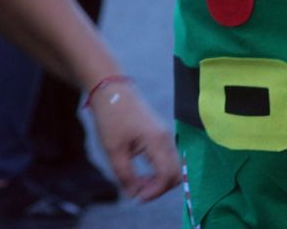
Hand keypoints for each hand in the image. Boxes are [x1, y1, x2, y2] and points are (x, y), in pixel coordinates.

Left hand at [87, 78, 183, 200]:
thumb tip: (134, 195)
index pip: (167, 176)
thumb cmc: (111, 116)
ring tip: (137, 182)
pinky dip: (158, 171)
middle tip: (137, 191)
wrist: (111, 88)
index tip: (136, 198)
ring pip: (172, 168)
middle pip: (175, 174)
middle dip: (159, 188)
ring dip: (158, 180)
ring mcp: (165, 136)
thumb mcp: (113, 150)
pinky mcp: (160, 134)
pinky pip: (166, 159)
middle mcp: (166, 138)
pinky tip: (141, 173)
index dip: (154, 192)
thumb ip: (125, 175)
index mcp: (157, 141)